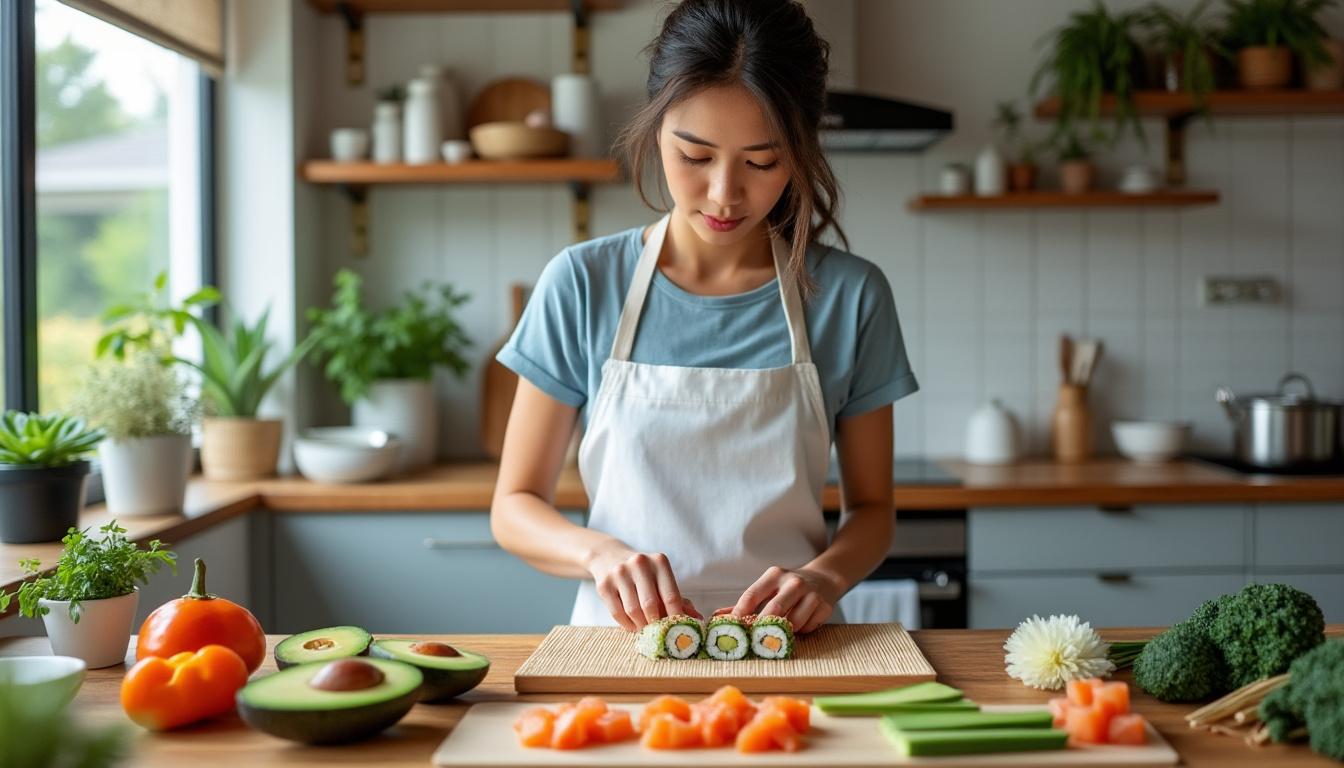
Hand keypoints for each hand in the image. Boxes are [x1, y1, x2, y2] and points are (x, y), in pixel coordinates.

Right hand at [586, 547, 701, 631]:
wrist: (609, 556)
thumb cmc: (643, 573)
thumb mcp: (661, 579)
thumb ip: (679, 599)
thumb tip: (697, 620)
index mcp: (659, 562)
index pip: (671, 596)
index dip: (676, 618)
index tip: (679, 631)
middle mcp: (639, 563)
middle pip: (651, 605)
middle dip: (656, 624)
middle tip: (659, 633)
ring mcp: (619, 573)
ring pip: (633, 611)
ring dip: (641, 626)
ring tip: (645, 629)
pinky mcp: (604, 584)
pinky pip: (617, 613)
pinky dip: (626, 625)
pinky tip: (632, 625)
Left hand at [731, 566, 840, 634]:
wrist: (823, 579)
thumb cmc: (787, 587)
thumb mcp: (767, 587)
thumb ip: (744, 603)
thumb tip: (717, 617)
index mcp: (774, 575)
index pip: (752, 595)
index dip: (740, 614)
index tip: (732, 628)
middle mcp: (793, 582)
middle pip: (773, 610)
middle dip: (761, 627)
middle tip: (753, 640)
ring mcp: (811, 594)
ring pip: (793, 623)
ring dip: (785, 631)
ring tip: (782, 628)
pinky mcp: (825, 607)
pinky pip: (808, 628)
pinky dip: (802, 631)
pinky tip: (801, 623)